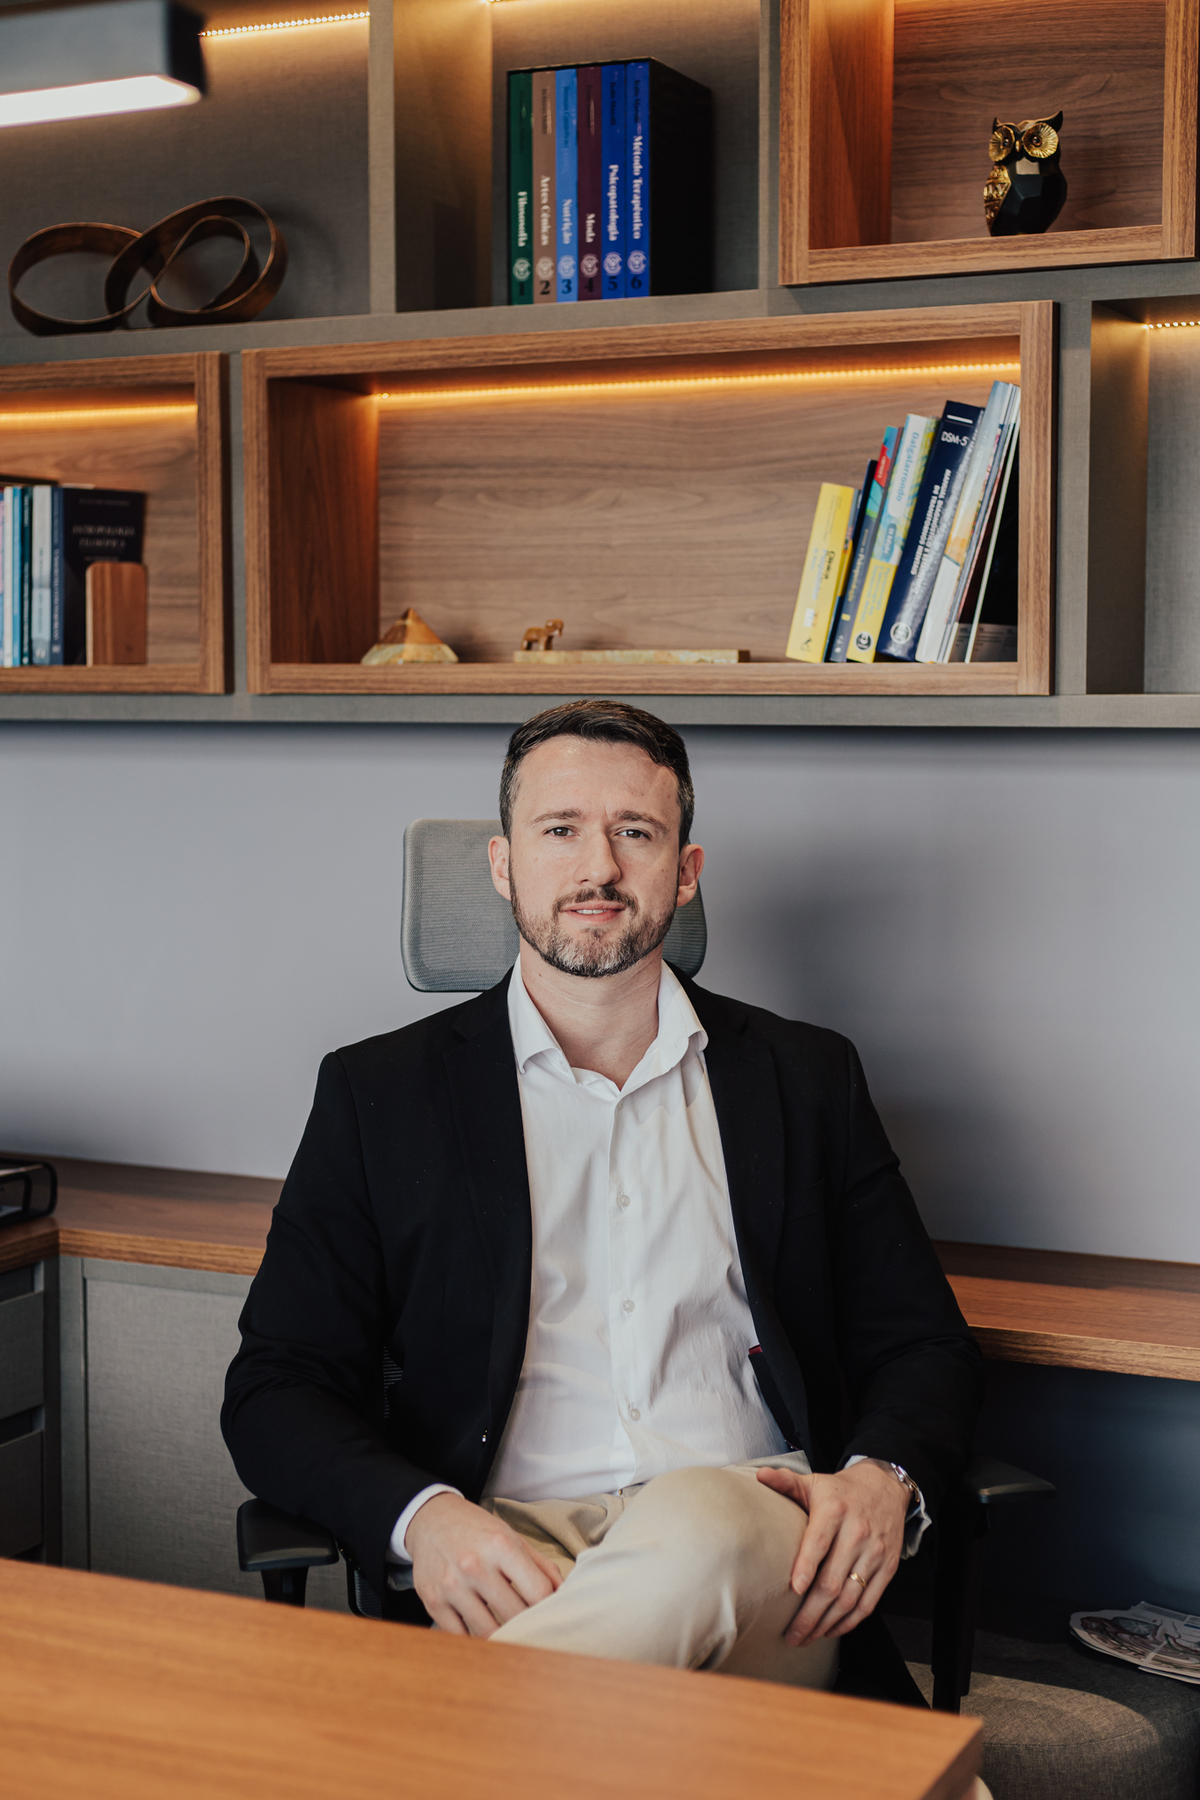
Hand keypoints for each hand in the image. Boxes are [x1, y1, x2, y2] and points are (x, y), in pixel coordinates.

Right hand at [405, 1492, 562, 1636]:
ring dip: (504, 1640)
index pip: (538, 1592)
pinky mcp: (433, 1602)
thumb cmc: (478, 1530)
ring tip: (514, 1639)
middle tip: (536, 1634)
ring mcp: (451, 1586)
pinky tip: (485, 1637)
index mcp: (501, 1545)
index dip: (550, 1609)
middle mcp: (475, 1565)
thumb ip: (542, 1566)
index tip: (552, 1617)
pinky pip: (460, 1637)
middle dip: (529, 1627)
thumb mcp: (512, 1537)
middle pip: (515, 1615)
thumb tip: (565, 1594)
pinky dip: (475, 1642)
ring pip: (488, 1632)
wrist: (430, 1519)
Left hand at [756, 1461, 908, 1645]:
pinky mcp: (888, 1568)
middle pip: (833, 1581)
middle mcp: (857, 1533)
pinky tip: (832, 1630)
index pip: (820, 1542)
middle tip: (791, 1634)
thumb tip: (760, 1475)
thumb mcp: (814, 1482)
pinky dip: (850, 1622)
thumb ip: (786, 1482)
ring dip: (827, 1624)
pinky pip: (869, 1603)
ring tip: (806, 1638)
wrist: (885, 1487)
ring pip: (850, 1598)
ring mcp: (874, 1553)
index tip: (794, 1589)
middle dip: (810, 1613)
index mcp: (835, 1511)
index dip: (807, 1566)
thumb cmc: (842, 1491)